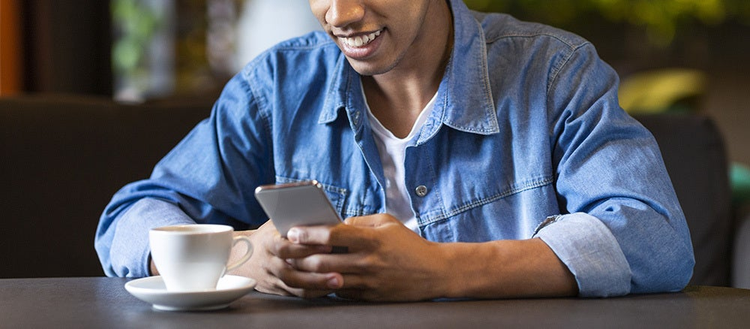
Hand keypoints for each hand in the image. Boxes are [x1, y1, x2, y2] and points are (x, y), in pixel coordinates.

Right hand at [230, 220, 342, 297]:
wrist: (244, 257)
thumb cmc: (269, 235)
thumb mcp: (276, 224)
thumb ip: (294, 221)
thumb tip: (320, 212)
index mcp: (267, 243)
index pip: (284, 248)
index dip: (304, 248)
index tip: (327, 245)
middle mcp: (268, 263)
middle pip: (290, 274)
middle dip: (315, 275)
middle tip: (338, 273)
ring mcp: (272, 279)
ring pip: (295, 288)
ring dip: (318, 286)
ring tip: (338, 282)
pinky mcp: (278, 290)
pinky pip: (297, 295)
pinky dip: (315, 292)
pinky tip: (331, 288)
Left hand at [286, 214, 449, 301]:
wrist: (435, 272)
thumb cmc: (409, 244)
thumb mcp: (387, 223)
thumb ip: (359, 223)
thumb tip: (333, 224)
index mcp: (372, 240)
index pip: (333, 235)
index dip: (310, 233)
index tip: (293, 230)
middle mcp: (368, 262)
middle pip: (324, 262)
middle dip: (301, 256)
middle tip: (287, 251)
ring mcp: (368, 282)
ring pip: (328, 280)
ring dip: (309, 273)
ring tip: (296, 265)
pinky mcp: (370, 296)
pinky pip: (340, 292)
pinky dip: (326, 285)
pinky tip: (317, 278)